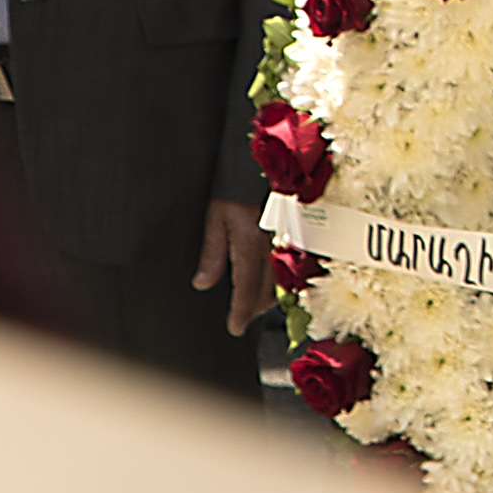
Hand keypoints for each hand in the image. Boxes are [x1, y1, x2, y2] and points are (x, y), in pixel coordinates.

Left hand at [194, 197, 277, 334]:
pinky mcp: (289, 237)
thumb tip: (203, 283)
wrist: (259, 165)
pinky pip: (286, 269)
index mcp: (250, 243)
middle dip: (252, 311)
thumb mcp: (215, 218)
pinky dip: (276, 283)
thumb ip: (212, 253)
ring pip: (279, 283)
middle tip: (240, 322)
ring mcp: (283, 242)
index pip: (246, 287)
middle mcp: (271, 247)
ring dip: (265, 300)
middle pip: (266, 291)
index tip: (234, 328)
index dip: (240, 311)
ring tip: (252, 308)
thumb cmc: (234, 188)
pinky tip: (269, 285)